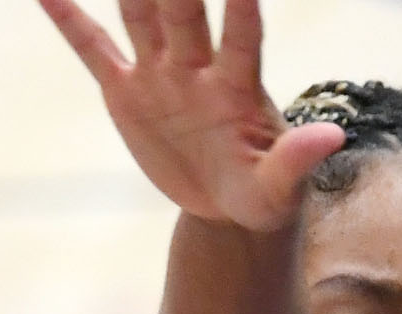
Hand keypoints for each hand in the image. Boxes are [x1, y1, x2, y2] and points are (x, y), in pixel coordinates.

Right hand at [37, 0, 344, 232]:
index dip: (240, 3)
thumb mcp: (278, 189)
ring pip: (141, 14)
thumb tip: (332, 139)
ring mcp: (161, 74)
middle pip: (184, 11)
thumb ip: (296, 162)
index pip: (241, 35)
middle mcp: (198, 67)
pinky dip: (69, 20)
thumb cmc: (261, 194)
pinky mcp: (127, 91)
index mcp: (237, 87)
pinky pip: (94, 50)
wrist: (227, 204)